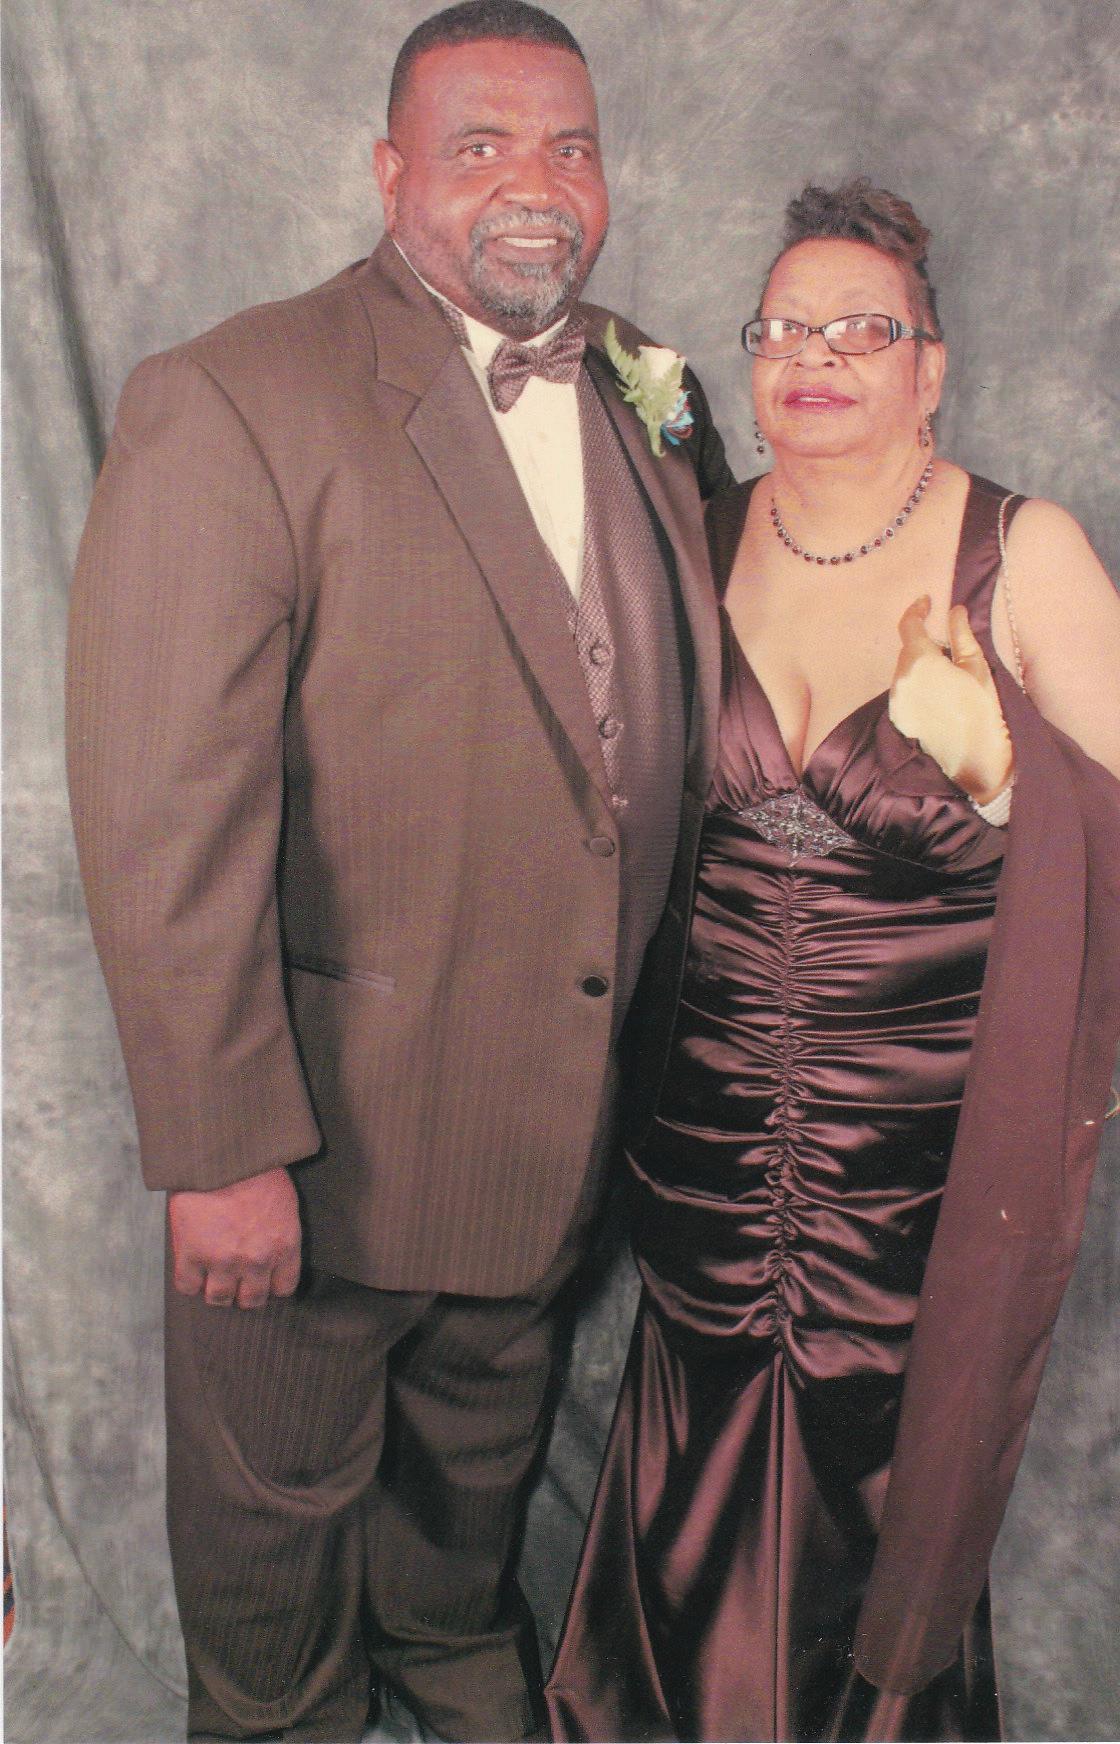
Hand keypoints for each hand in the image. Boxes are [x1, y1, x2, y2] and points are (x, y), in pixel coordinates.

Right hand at [168, 1166, 301, 1307]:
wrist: (222, 1154)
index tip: (263, 1280)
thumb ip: (281, 1233)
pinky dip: (189, 1280)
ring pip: (219, 1299)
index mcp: (284, 1245)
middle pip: (251, 1300)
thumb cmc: (256, 1169)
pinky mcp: (191, 1254)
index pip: (284, 1288)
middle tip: (237, 1281)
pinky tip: (193, 1267)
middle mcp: (256, 1260)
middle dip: (244, 1293)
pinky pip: (187, 1286)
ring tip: (213, 1276)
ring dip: (216, 1291)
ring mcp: (222, 1260)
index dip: (271, 1286)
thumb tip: (272, 1251)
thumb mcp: (284, 1201)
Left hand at [889, 597, 1012, 802]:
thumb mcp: (977, 667)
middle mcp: (900, 679)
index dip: (917, 609)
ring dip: (922, 667)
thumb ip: (962, 634)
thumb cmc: (981, 709)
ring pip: (905, 671)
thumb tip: (955, 610)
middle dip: (926, 645)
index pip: (909, 624)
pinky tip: (940, 701)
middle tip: (953, 654)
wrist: (973, 759)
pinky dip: (918, 687)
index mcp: (920, 660)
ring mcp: (896, 701)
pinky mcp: (898, 719)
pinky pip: (904, 692)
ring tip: (950, 682)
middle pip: (908, 650)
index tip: (927, 602)